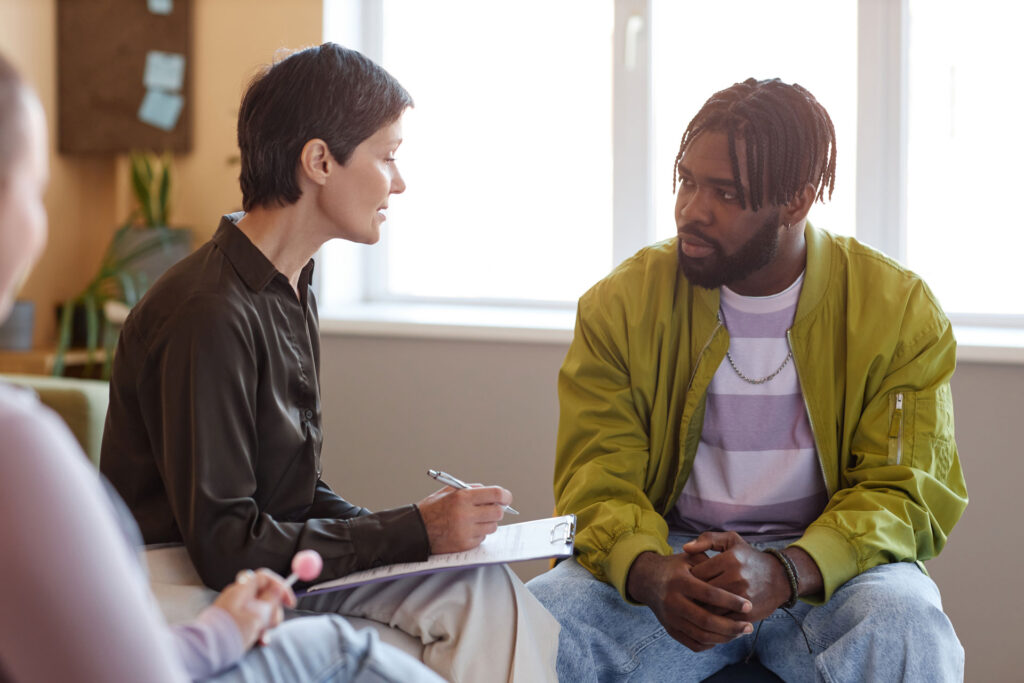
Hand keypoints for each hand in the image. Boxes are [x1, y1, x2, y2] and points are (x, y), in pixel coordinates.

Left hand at [213, 568, 296, 649]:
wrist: (208, 651)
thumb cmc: (232, 632)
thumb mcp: (257, 616)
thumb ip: (271, 599)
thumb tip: (279, 587)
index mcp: (242, 590)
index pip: (265, 577)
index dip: (280, 586)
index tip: (290, 603)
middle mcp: (238, 595)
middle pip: (264, 594)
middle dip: (274, 609)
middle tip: (273, 623)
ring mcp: (234, 608)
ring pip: (260, 609)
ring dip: (267, 622)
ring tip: (263, 635)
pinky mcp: (233, 620)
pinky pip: (252, 620)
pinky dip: (258, 629)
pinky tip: (259, 640)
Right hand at [416, 485, 511, 553]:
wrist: (415, 531)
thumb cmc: (432, 510)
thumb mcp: (448, 491)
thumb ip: (471, 489)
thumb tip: (492, 493)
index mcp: (462, 497)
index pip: (496, 495)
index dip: (505, 496)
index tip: (506, 499)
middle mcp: (465, 514)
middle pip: (498, 512)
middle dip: (497, 511)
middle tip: (490, 510)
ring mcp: (466, 531)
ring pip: (492, 527)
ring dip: (487, 523)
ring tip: (474, 521)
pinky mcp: (465, 545)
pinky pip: (482, 539)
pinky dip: (478, 534)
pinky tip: (465, 530)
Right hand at [627, 551, 752, 651]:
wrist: (647, 579)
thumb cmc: (675, 567)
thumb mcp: (690, 558)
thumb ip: (710, 564)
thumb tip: (734, 580)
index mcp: (679, 581)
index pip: (709, 594)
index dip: (731, 601)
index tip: (748, 605)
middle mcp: (673, 601)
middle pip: (706, 620)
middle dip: (731, 626)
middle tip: (749, 626)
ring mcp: (670, 618)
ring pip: (701, 636)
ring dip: (725, 637)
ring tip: (740, 632)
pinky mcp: (670, 630)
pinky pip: (693, 644)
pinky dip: (711, 644)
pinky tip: (723, 637)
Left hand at [684, 532, 790, 620]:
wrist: (780, 577)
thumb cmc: (749, 557)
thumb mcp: (731, 541)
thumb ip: (707, 540)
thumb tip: (685, 548)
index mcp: (730, 559)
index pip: (697, 572)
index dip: (688, 578)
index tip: (686, 580)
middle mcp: (737, 577)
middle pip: (702, 592)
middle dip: (692, 595)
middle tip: (686, 596)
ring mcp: (743, 597)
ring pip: (711, 608)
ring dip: (701, 609)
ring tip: (694, 606)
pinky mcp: (748, 613)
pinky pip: (723, 620)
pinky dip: (714, 620)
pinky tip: (709, 615)